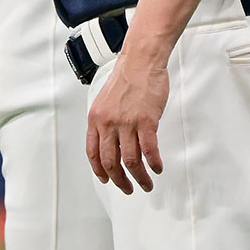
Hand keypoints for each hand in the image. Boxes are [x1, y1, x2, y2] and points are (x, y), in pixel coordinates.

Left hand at [86, 53, 167, 193]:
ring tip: (146, 183)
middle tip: (128, 188)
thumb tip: (111, 141)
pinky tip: (157, 168)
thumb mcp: (106, 100)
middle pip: (110, 161)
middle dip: (119, 180)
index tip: (106, 179)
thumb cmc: (127, 78)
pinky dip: (153, 163)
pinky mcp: (146, 120)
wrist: (141, 61)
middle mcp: (108, 122)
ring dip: (139, 177)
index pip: (92, 152)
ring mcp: (127, 122)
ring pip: (130, 160)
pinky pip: (149, 150)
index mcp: (96, 118)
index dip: (99, 170)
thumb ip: (106, 121)